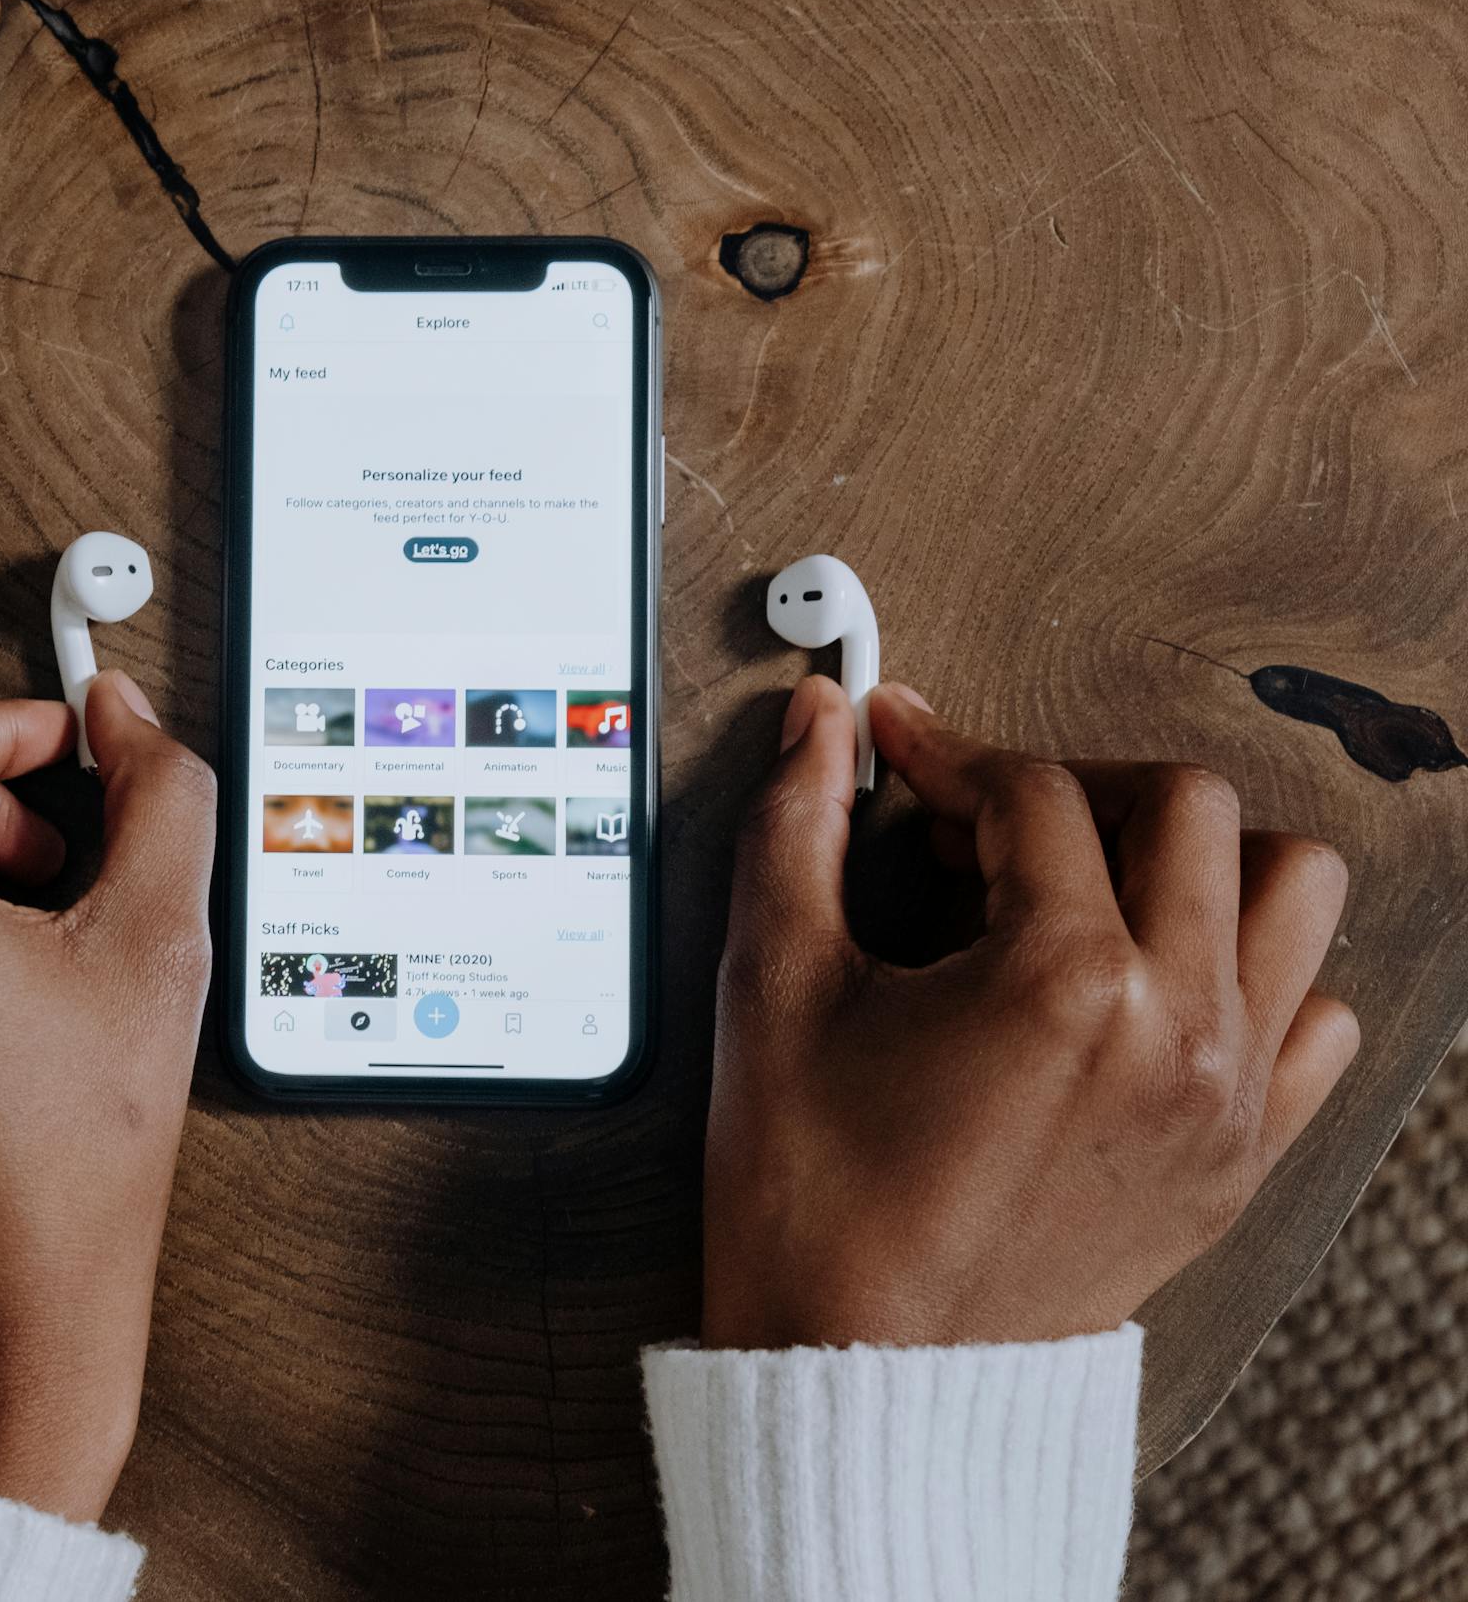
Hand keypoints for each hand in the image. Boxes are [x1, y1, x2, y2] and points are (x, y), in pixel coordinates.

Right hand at [702, 675, 1357, 1349]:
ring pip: (1294, 891)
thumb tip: (819, 724)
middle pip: (1186, 806)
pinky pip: (1317, 1017)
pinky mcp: (1240, 1155)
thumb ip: (795, 830)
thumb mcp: (775, 991)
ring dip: (1197, 856)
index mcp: (1065, 980)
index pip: (1029, 791)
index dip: (945, 750)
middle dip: (1075, 784)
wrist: (861, 1367)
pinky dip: (1257, 972)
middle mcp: (1177, 1026)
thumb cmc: (815, 1203)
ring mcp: (1227, 1095)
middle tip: (984, 819)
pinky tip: (1152, 981)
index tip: (895, 750)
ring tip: (1091, 883)